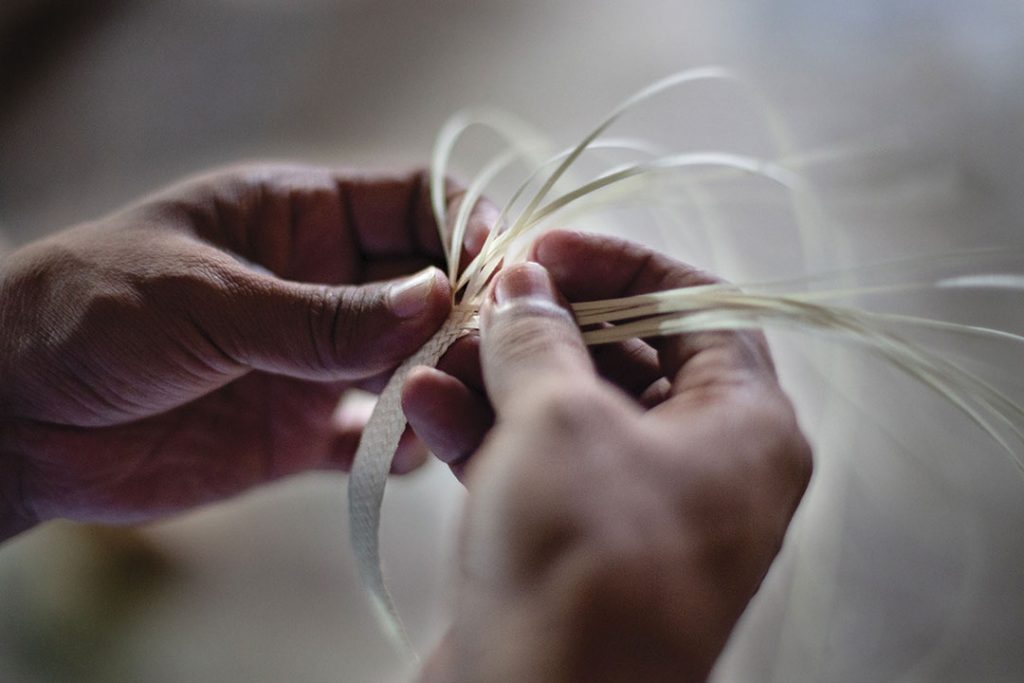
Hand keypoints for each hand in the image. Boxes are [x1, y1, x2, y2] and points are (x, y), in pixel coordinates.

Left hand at [0, 164, 494, 539]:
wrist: (10, 419)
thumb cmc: (89, 313)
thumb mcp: (206, 299)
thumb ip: (321, 314)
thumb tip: (437, 297)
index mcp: (298, 218)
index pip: (412, 202)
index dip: (466, 225)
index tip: (504, 265)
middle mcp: (321, 286)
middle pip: (428, 285)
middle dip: (466, 311)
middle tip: (497, 347)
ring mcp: (314, 361)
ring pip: (412, 362)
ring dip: (441, 379)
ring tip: (456, 401)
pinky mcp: (299, 433)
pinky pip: (373, 437)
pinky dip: (401, 446)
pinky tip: (410, 452)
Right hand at [404, 231, 811, 681]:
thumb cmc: (582, 564)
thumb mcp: (559, 421)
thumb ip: (540, 338)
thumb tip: (526, 286)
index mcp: (746, 428)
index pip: (697, 307)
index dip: (620, 266)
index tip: (546, 250)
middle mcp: (706, 468)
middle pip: (628, 357)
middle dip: (545, 326)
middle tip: (482, 303)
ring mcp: (639, 511)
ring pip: (571, 412)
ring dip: (499, 377)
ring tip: (439, 352)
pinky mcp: (579, 546)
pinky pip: (539, 467)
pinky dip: (485, 432)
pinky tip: (426, 402)